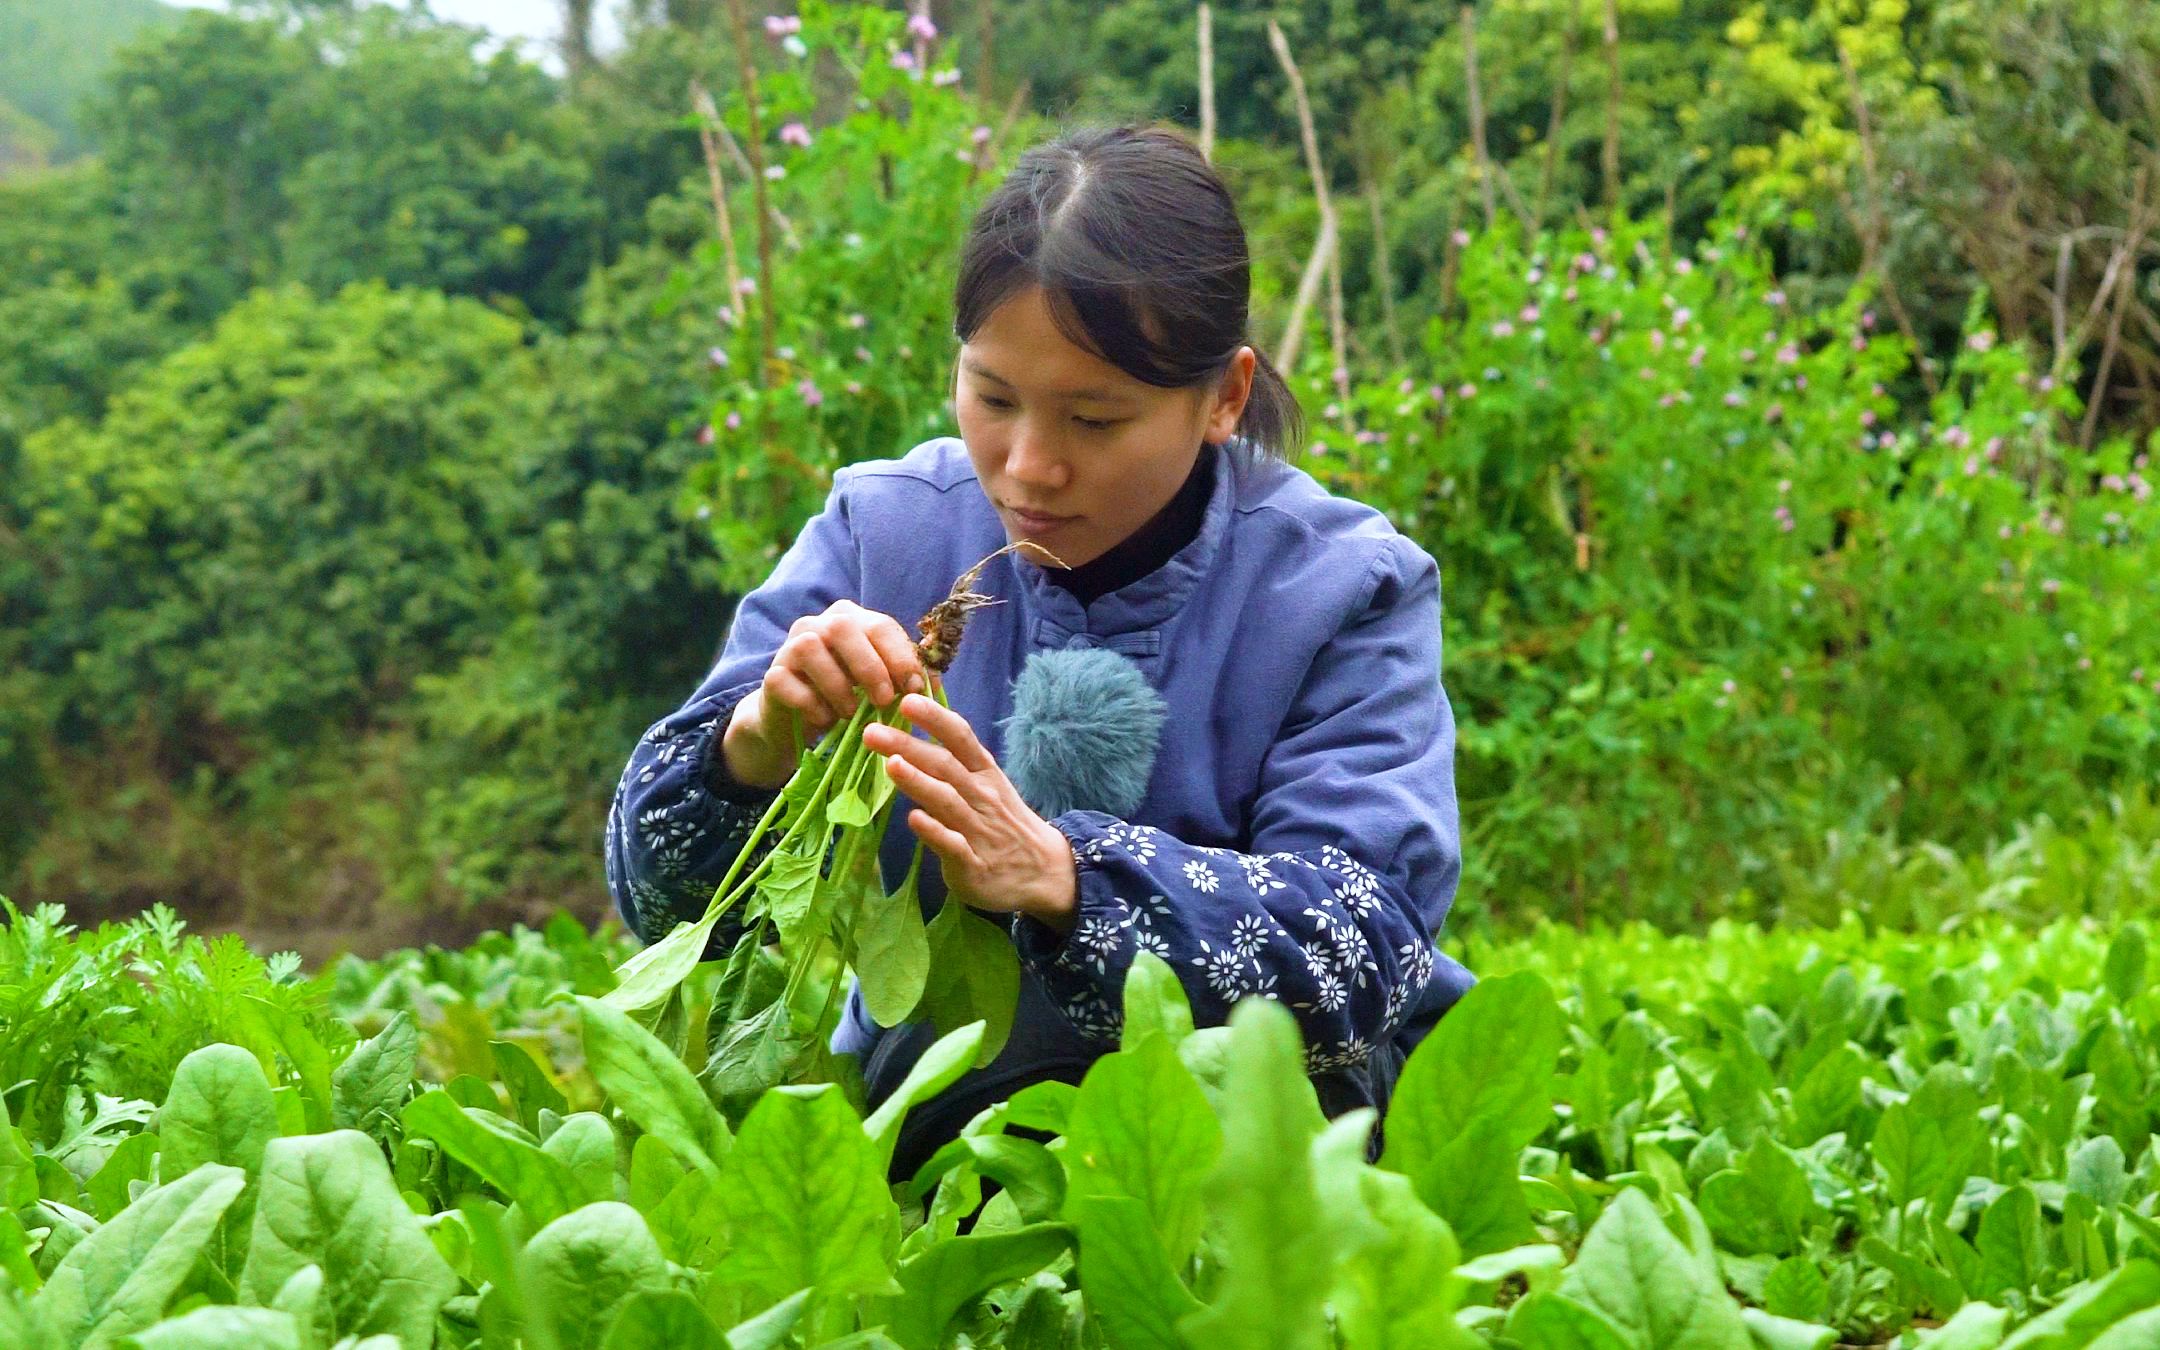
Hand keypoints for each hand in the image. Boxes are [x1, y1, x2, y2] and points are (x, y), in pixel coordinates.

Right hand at [724, 600, 929, 787]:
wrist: (798, 722)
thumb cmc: (846, 699)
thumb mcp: (880, 688)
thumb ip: (906, 679)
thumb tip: (934, 679)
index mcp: (851, 620)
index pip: (880, 625)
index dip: (900, 656)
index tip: (913, 687)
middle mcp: (818, 625)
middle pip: (843, 628)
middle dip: (870, 666)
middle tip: (884, 700)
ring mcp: (789, 647)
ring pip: (811, 649)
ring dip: (838, 685)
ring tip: (851, 713)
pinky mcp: (772, 676)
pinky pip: (787, 682)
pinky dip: (811, 704)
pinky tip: (825, 719)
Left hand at [862, 693, 1079, 932]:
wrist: (1044, 870)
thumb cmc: (1004, 821)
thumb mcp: (988, 785)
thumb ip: (955, 764)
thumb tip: (911, 737)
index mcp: (984, 773)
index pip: (960, 738)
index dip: (935, 719)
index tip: (907, 701)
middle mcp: (982, 796)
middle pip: (944, 766)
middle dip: (908, 746)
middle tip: (872, 731)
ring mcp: (978, 830)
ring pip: (947, 801)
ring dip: (919, 782)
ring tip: (891, 764)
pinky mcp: (974, 864)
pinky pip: (953, 845)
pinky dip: (935, 831)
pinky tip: (914, 819)